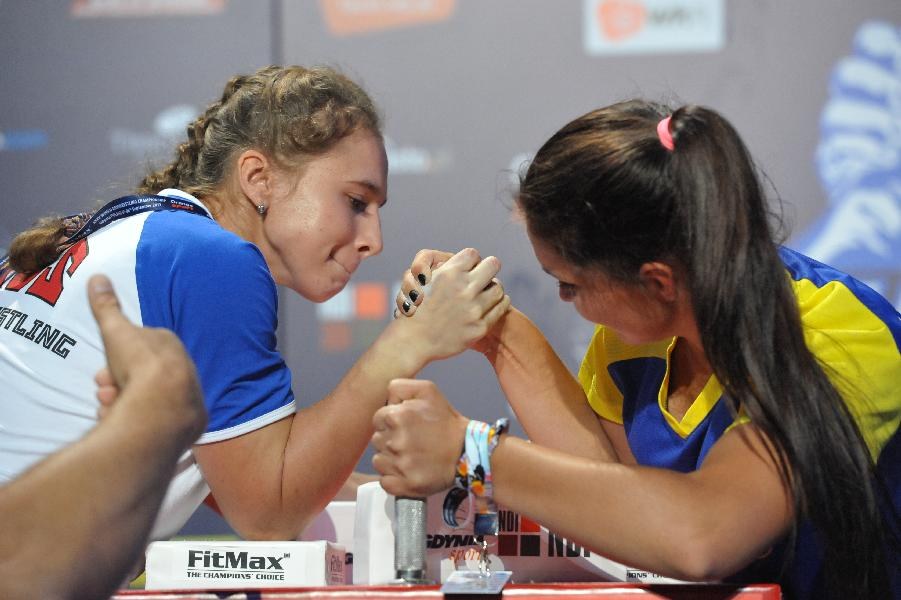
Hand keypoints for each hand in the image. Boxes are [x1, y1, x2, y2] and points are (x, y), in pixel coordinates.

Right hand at [88, 274, 205, 442]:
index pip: (143, 351)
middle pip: (143, 376)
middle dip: (118, 383)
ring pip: (148, 399)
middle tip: (104, 389)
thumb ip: (107, 306)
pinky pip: (158, 422)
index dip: (119, 360)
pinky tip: (120, 423)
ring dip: (122, 402)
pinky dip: (135, 422)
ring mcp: (188, 399)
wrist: (162, 409)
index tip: (102, 370)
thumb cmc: (140, 366)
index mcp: (172, 348)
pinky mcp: (189, 425)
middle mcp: (185, 371)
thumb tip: (97, 276)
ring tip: (108, 405)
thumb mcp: (118, 332)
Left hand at [371, 379, 468, 497]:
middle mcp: (395, 441)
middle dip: (390, 439)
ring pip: (379, 461)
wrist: (466, 451)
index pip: (377, 419)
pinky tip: (407, 471)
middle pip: (377, 440)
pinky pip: (385, 481)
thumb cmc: (446, 422)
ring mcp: (399, 465)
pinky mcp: (405, 485)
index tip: (405, 426)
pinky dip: (394, 478)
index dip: (390, 422)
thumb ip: (399, 387)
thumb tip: (386, 400)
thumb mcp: (427, 390)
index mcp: (396, 417)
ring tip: (410, 455)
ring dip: (390, 459)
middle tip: (410, 440)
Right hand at [393, 248, 510, 360]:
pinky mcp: (480, 327)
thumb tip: (470, 260)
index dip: (471, 260)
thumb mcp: (424, 280)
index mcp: (448, 274)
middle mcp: (463, 289)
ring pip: (498, 287)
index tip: (470, 267)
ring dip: (493, 287)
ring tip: (486, 292)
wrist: (413, 341)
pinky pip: (501, 306)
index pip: (472, 254)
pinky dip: (499, 302)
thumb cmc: (417, 309)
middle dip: (488, 268)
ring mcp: (473, 309)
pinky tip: (492, 303)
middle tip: (484, 275)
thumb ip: (447, 268)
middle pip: (492, 264)